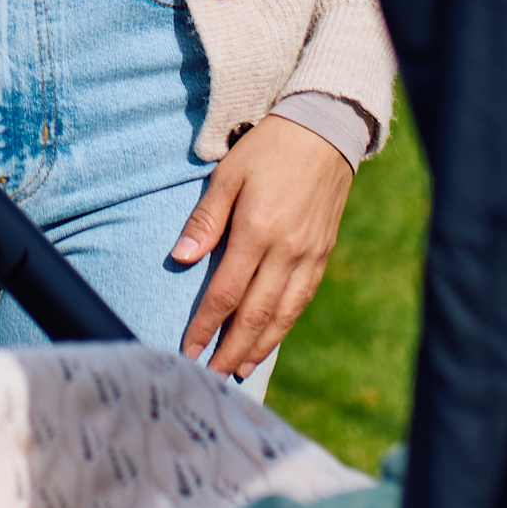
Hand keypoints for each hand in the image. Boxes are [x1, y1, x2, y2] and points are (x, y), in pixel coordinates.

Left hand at [171, 118, 352, 378]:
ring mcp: (309, 256)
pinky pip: (302, 300)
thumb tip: (181, 258)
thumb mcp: (228, 175)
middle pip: (255, 314)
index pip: (225, 293)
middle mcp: (287, 251)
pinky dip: (284, 326)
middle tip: (210, 377)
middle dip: (231, 349)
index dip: (205, 327)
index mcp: (258, 231)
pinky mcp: (324, 254)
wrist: (325, 130)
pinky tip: (270, 339)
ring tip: (238, 370)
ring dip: (259, 347)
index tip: (186, 351)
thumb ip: (205, 220)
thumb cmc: (268, 149)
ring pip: (283, 315)